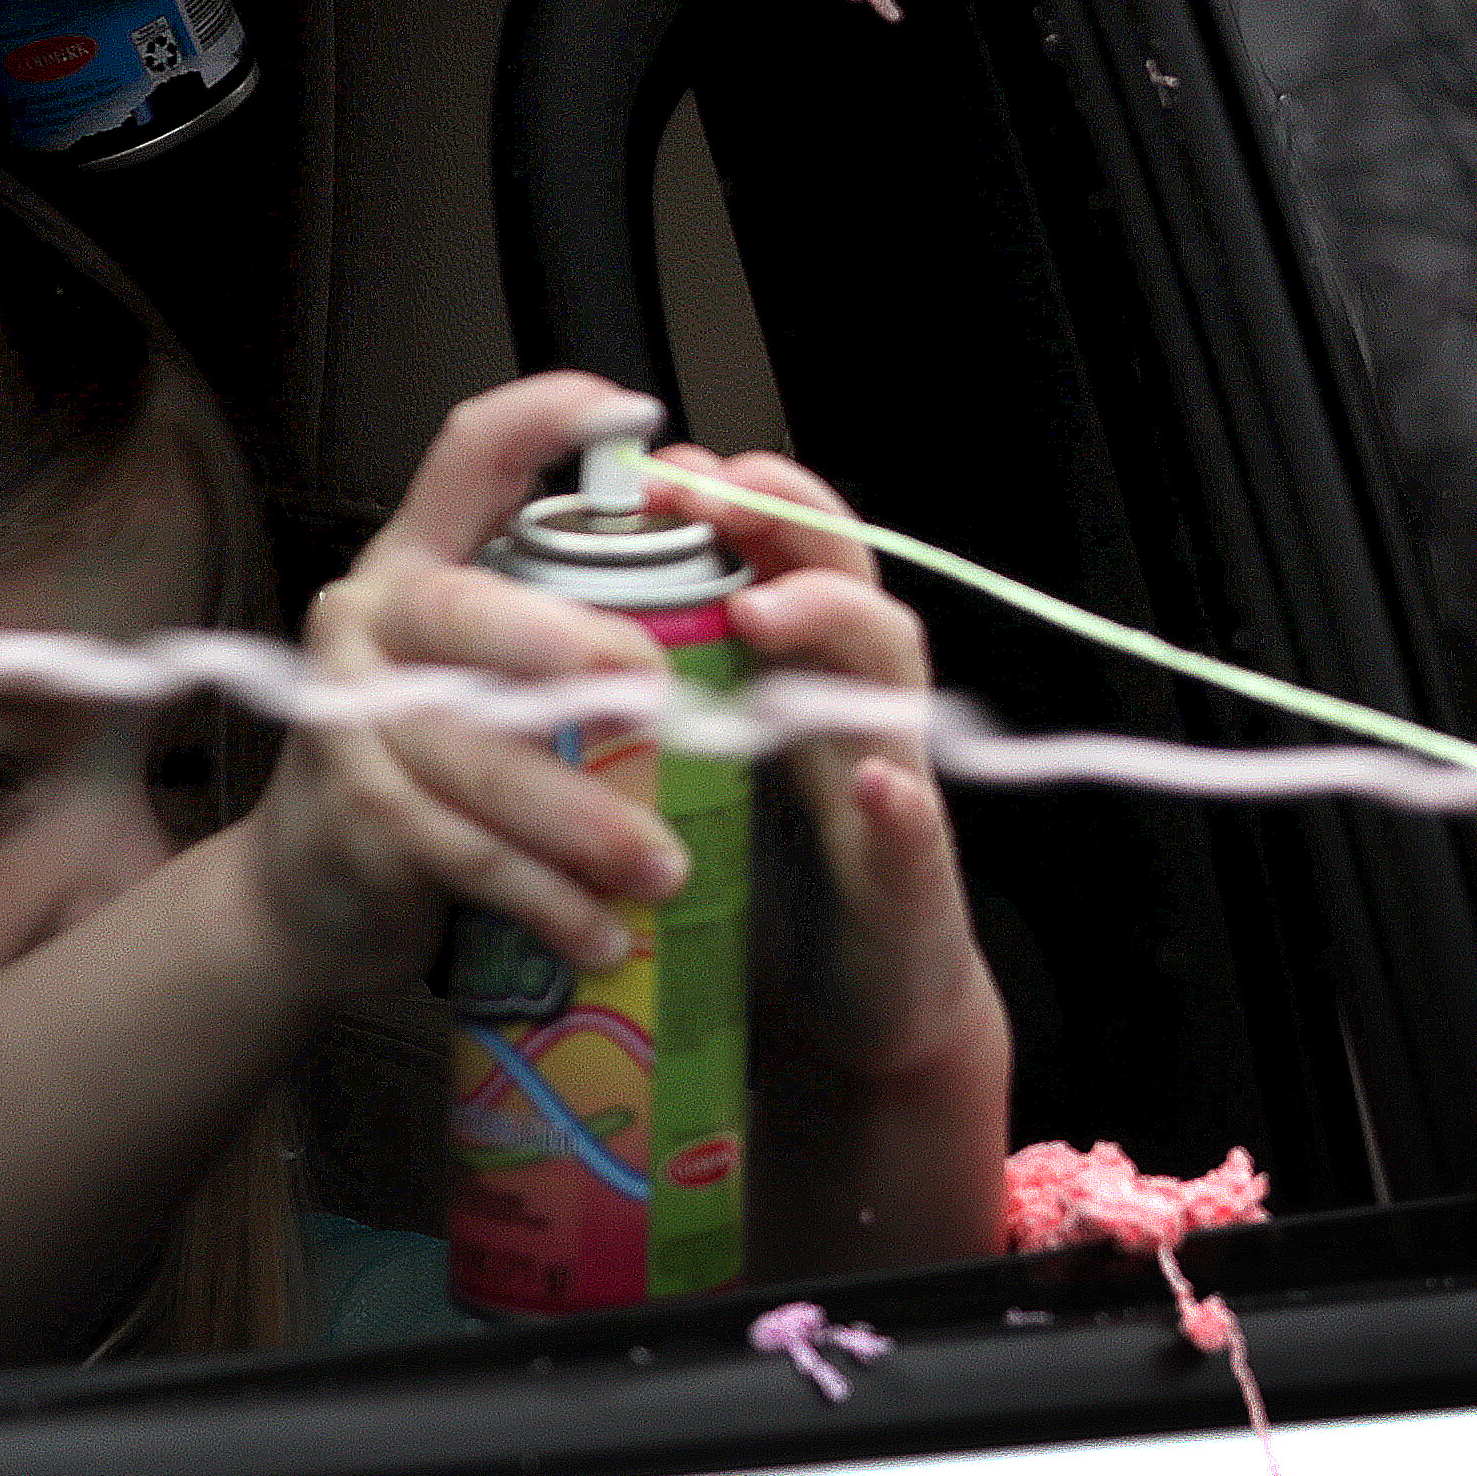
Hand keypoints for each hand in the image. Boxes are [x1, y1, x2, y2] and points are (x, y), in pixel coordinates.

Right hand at [263, 372, 706, 1003]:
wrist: (308, 888)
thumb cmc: (432, 759)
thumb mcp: (481, 661)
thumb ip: (561, 609)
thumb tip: (723, 570)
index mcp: (419, 559)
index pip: (469, 454)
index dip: (544, 419)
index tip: (633, 414)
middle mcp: (370, 618)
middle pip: (468, 613)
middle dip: (565, 652)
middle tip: (657, 696)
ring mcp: (346, 715)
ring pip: (474, 754)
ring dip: (581, 818)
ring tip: (664, 864)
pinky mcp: (350, 812)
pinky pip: (462, 853)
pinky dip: (544, 898)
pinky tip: (604, 928)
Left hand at [636, 444, 996, 1093]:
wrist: (863, 1009)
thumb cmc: (775, 892)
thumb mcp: (711, 774)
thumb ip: (666, 704)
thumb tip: (562, 626)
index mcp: (801, 687)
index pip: (788, 562)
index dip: (740, 503)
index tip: (668, 465)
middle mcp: (856, 716)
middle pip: (846, 583)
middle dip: (786, 523)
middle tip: (709, 491)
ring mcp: (893, 789)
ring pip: (891, 680)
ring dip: (836, 630)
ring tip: (766, 611)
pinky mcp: (909, 883)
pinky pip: (914, 834)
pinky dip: (897, 806)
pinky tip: (873, 788)